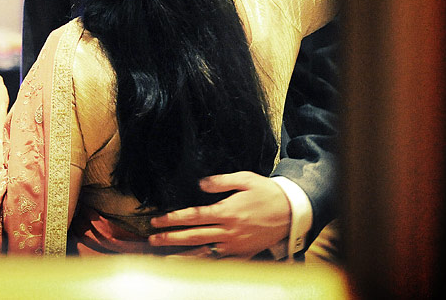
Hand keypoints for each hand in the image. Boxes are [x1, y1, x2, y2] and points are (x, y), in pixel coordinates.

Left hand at [148, 171, 290, 258]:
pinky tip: (194, 265)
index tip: (156, 221)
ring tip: (166, 258)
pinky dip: (207, 264)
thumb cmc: (268, 193)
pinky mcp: (244, 253)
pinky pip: (222, 261)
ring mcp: (236, 244)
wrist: (292, 212)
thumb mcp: (245, 179)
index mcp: (227, 211)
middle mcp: (229, 231)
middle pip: (194, 235)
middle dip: (171, 238)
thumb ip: (221, 181)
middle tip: (153, 239)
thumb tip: (200, 184)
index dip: (172, 219)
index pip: (193, 216)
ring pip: (205, 252)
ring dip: (184, 254)